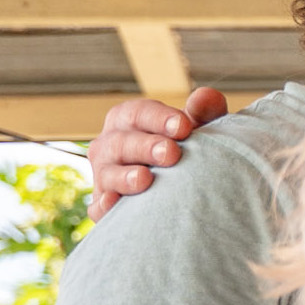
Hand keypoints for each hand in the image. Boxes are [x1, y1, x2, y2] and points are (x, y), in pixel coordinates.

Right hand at [86, 86, 230, 215]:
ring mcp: (104, 176)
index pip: (139, 113)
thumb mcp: (195, 130)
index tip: (184, 127)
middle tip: (171, 153)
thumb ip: (203, 112)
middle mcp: (110, 145)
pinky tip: (114, 203)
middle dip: (146, 147)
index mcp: (128, 120)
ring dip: (125, 176)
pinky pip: (97, 207)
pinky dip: (104, 206)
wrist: (180, 186)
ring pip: (107, 173)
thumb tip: (206, 97)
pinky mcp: (102, 206)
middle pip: (121, 142)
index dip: (160, 119)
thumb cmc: (185, 148)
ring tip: (145, 178)